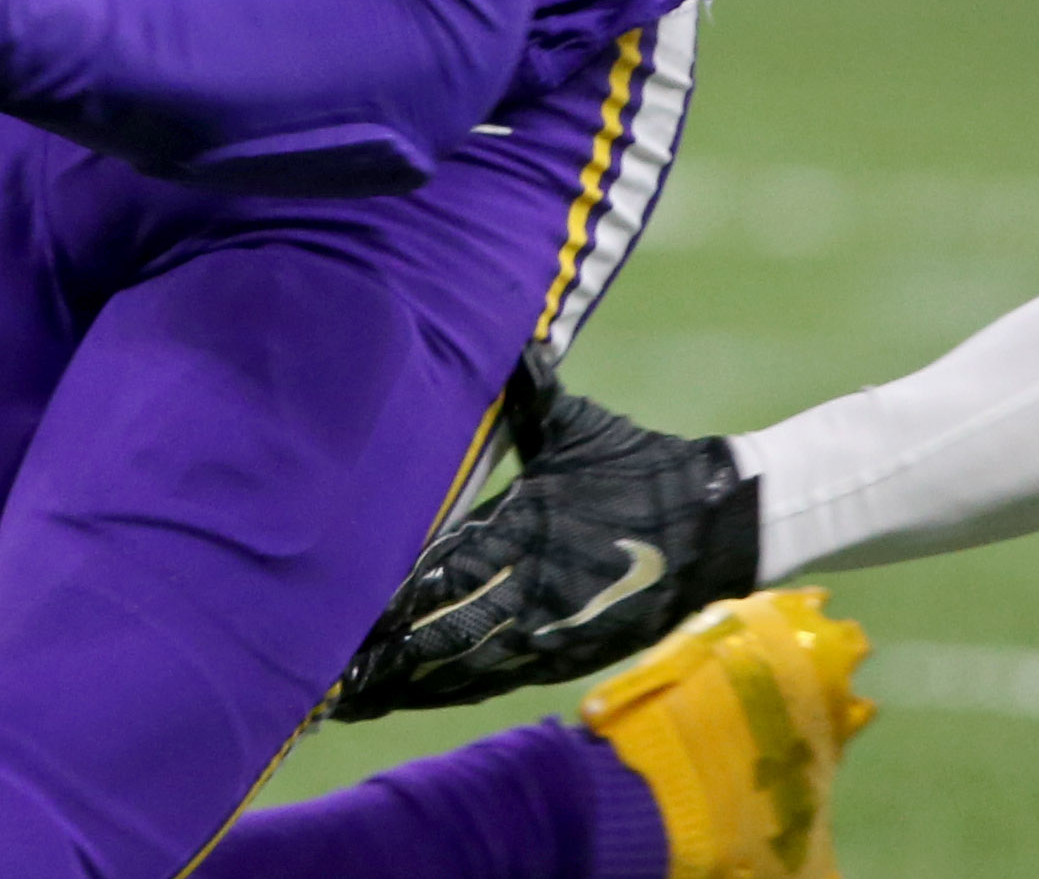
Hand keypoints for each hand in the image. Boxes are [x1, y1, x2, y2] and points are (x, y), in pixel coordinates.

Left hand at [334, 360, 760, 718]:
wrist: (717, 523)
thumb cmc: (642, 466)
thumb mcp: (581, 426)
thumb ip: (532, 392)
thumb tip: (509, 340)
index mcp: (527, 525)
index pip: (445, 568)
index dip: (391, 597)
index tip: (338, 609)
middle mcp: (533, 585)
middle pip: (442, 629)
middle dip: (383, 652)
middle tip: (321, 671)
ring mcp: (551, 628)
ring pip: (464, 665)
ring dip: (405, 682)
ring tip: (347, 697)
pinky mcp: (567, 654)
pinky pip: (496, 679)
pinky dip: (449, 691)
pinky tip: (409, 699)